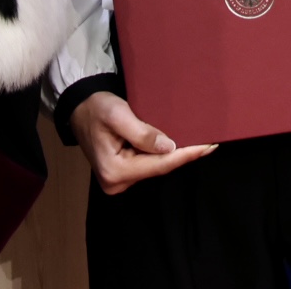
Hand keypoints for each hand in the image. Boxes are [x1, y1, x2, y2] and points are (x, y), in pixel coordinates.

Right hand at [69, 92, 216, 194]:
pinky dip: (163, 154)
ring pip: (155, 167)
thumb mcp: (118, 114)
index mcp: (115, 171)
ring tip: (199, 140)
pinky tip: (178, 144)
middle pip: (159, 168)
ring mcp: (119, 180)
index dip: (186, 155)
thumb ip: (142, 133)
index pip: (159, 164)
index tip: (209, 146)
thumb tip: (170, 147)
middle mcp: (116, 182)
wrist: (79, 107)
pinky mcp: (122, 173)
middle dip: (183, 155)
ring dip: (174, 154)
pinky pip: (148, 164)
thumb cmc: (96, 107)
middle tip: (211, 141)